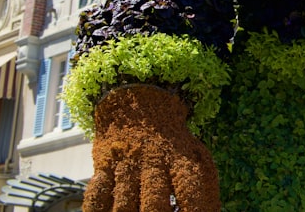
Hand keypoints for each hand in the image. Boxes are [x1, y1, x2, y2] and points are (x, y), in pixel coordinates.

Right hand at [85, 85, 219, 211]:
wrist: (140, 104)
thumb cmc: (174, 142)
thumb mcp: (196, 155)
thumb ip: (206, 186)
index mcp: (179, 159)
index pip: (189, 190)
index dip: (194, 210)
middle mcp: (153, 163)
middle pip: (154, 205)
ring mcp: (127, 165)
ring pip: (124, 206)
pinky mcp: (105, 166)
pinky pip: (97, 195)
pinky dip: (98, 210)